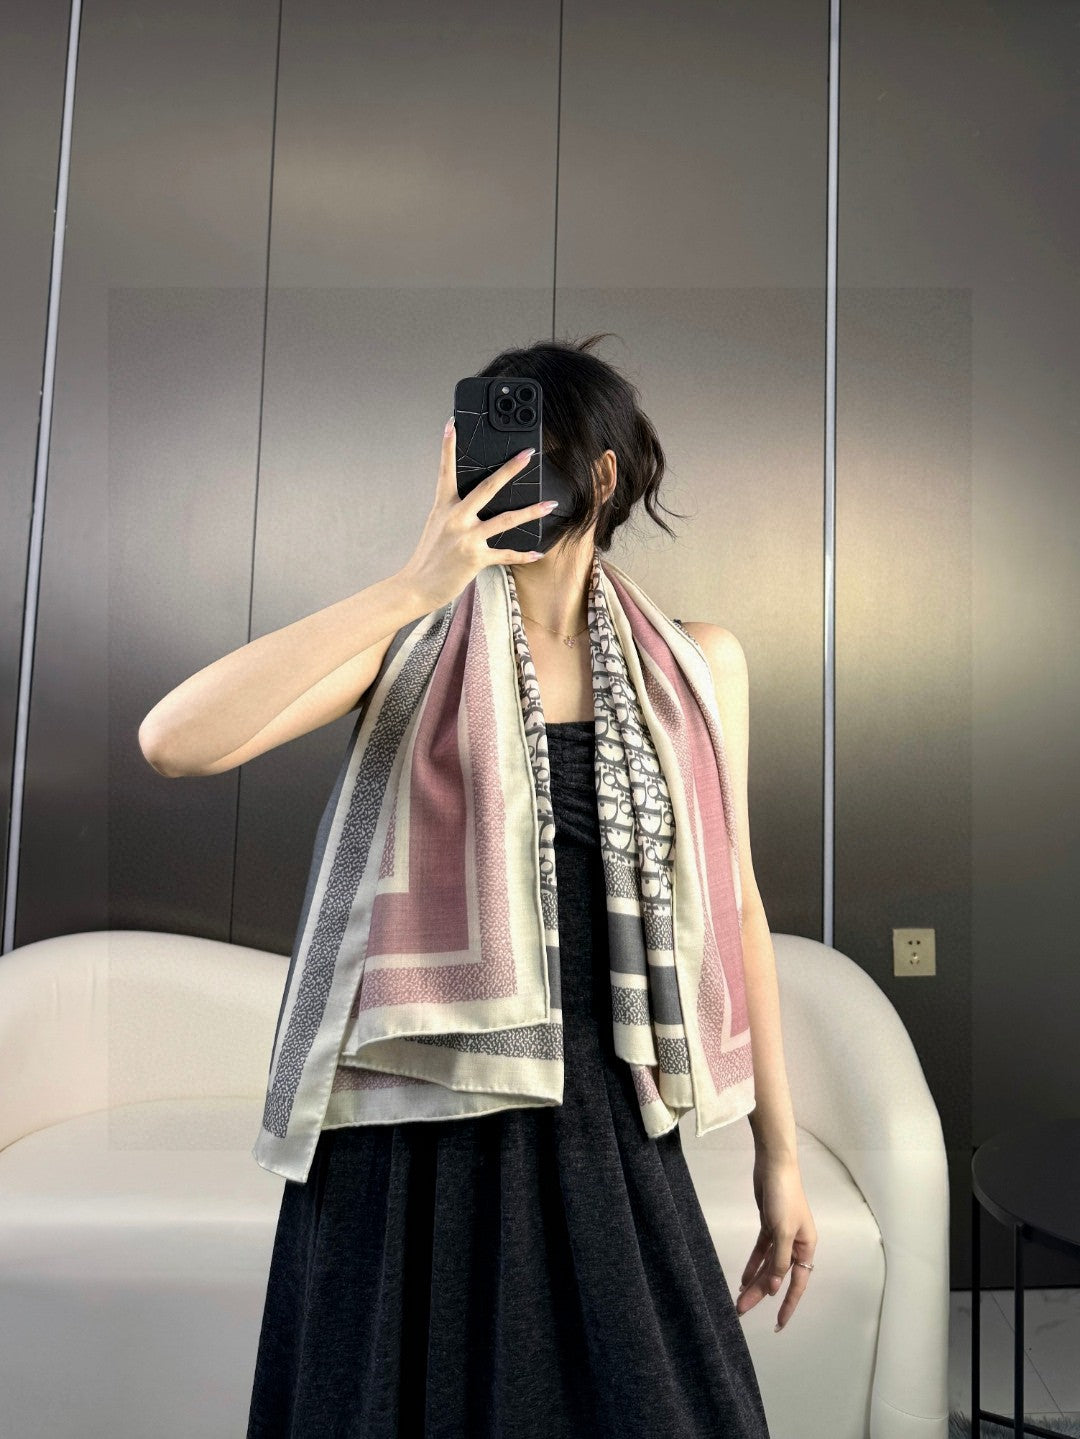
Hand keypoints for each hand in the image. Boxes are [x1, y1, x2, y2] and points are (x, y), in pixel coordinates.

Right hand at [397, 417, 554, 611]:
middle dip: (510, 469)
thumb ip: (453, 512)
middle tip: (527, 454)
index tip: (453, 423)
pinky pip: (506, 554)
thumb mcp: (436, 527)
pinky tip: (538, 552)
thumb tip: (474, 502)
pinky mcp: (475, 558)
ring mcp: (467, 537)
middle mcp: (455, 518)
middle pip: (488, 487)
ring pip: (506, 520)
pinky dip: (523, 554)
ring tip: (550, 504)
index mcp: (443, 507)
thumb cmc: (428, 558)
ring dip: (531, 511)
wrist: (416, 586)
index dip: (448, 446)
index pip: (445, 470)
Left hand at [735, 1150, 816, 1331]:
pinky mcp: (768, 1226)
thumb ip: (779, 1261)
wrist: (774, 1166)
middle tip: (742, 1311)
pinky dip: (753, 1264)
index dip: (788, 1304)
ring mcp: (781, 1235)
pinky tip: (742, 1278)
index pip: (797, 1283)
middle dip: (761, 1294)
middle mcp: (796, 1244)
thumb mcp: (782, 1231)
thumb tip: (774, 1287)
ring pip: (767, 1265)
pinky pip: (761, 1251)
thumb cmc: (784, 1197)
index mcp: (806, 1247)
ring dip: (753, 1281)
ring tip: (738, 1300)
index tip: (778, 1324)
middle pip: (777, 1276)